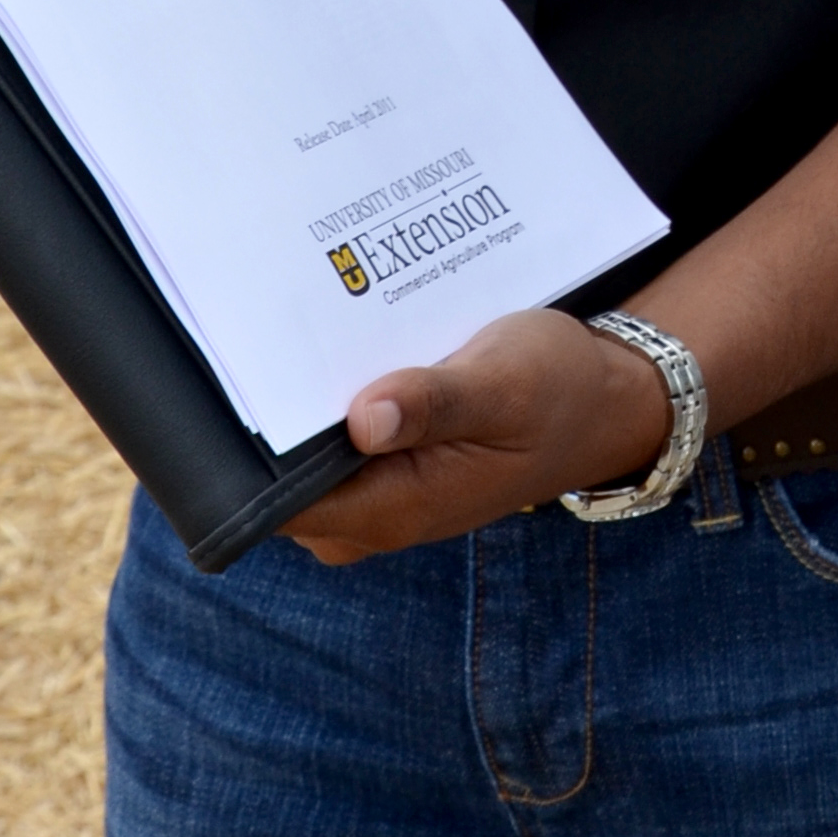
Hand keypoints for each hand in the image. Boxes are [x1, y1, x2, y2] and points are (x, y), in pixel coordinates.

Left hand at [284, 306, 677, 563]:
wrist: (606, 401)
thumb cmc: (557, 390)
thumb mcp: (503, 385)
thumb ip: (434, 403)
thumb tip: (362, 419)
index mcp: (397, 507)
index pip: (280, 505)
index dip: (245, 452)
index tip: (232, 379)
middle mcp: (377, 514)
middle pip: (281, 479)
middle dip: (270, 411)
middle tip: (270, 325)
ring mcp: (382, 493)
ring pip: (306, 456)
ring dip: (304, 397)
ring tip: (303, 322)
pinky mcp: (391, 466)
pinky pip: (336, 440)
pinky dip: (333, 397)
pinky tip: (341, 342)